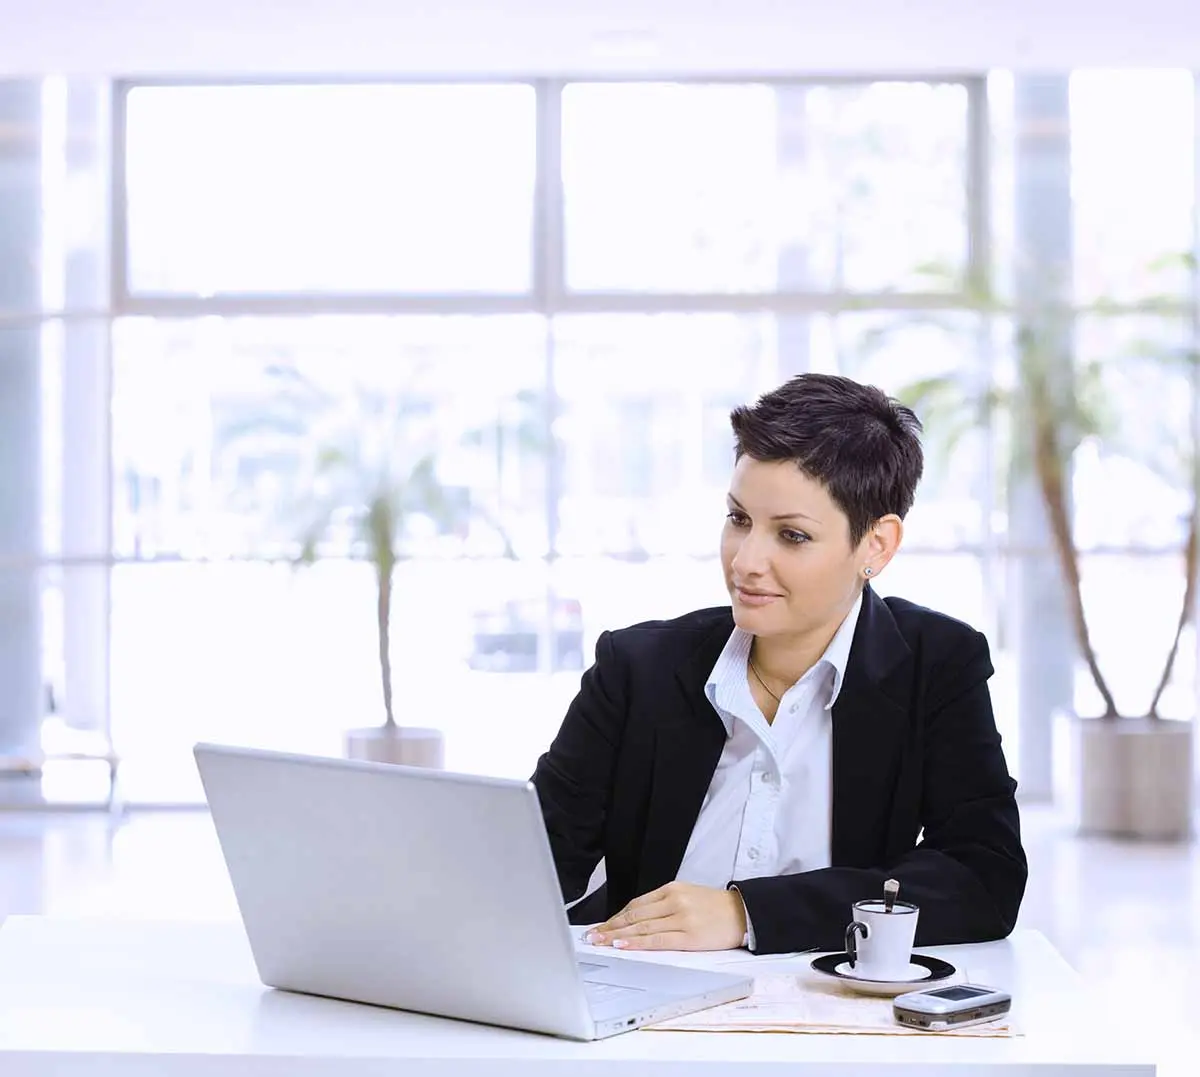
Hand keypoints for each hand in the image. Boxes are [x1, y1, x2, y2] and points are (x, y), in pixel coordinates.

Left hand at [584, 881, 747, 951]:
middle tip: (591, 935)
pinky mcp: (689, 936)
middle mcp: (674, 901)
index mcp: (671, 890)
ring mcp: (681, 917)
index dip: (615, 917)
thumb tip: (636, 919)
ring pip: (642, 927)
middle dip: (610, 926)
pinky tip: (624, 945)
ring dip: (617, 935)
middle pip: (634, 914)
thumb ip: (663, 904)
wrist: (743, 912)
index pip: (635, 904)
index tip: (601, 926)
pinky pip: (658, 940)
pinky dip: (638, 943)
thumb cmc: (714, 907)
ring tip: (599, 941)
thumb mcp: (687, 896)